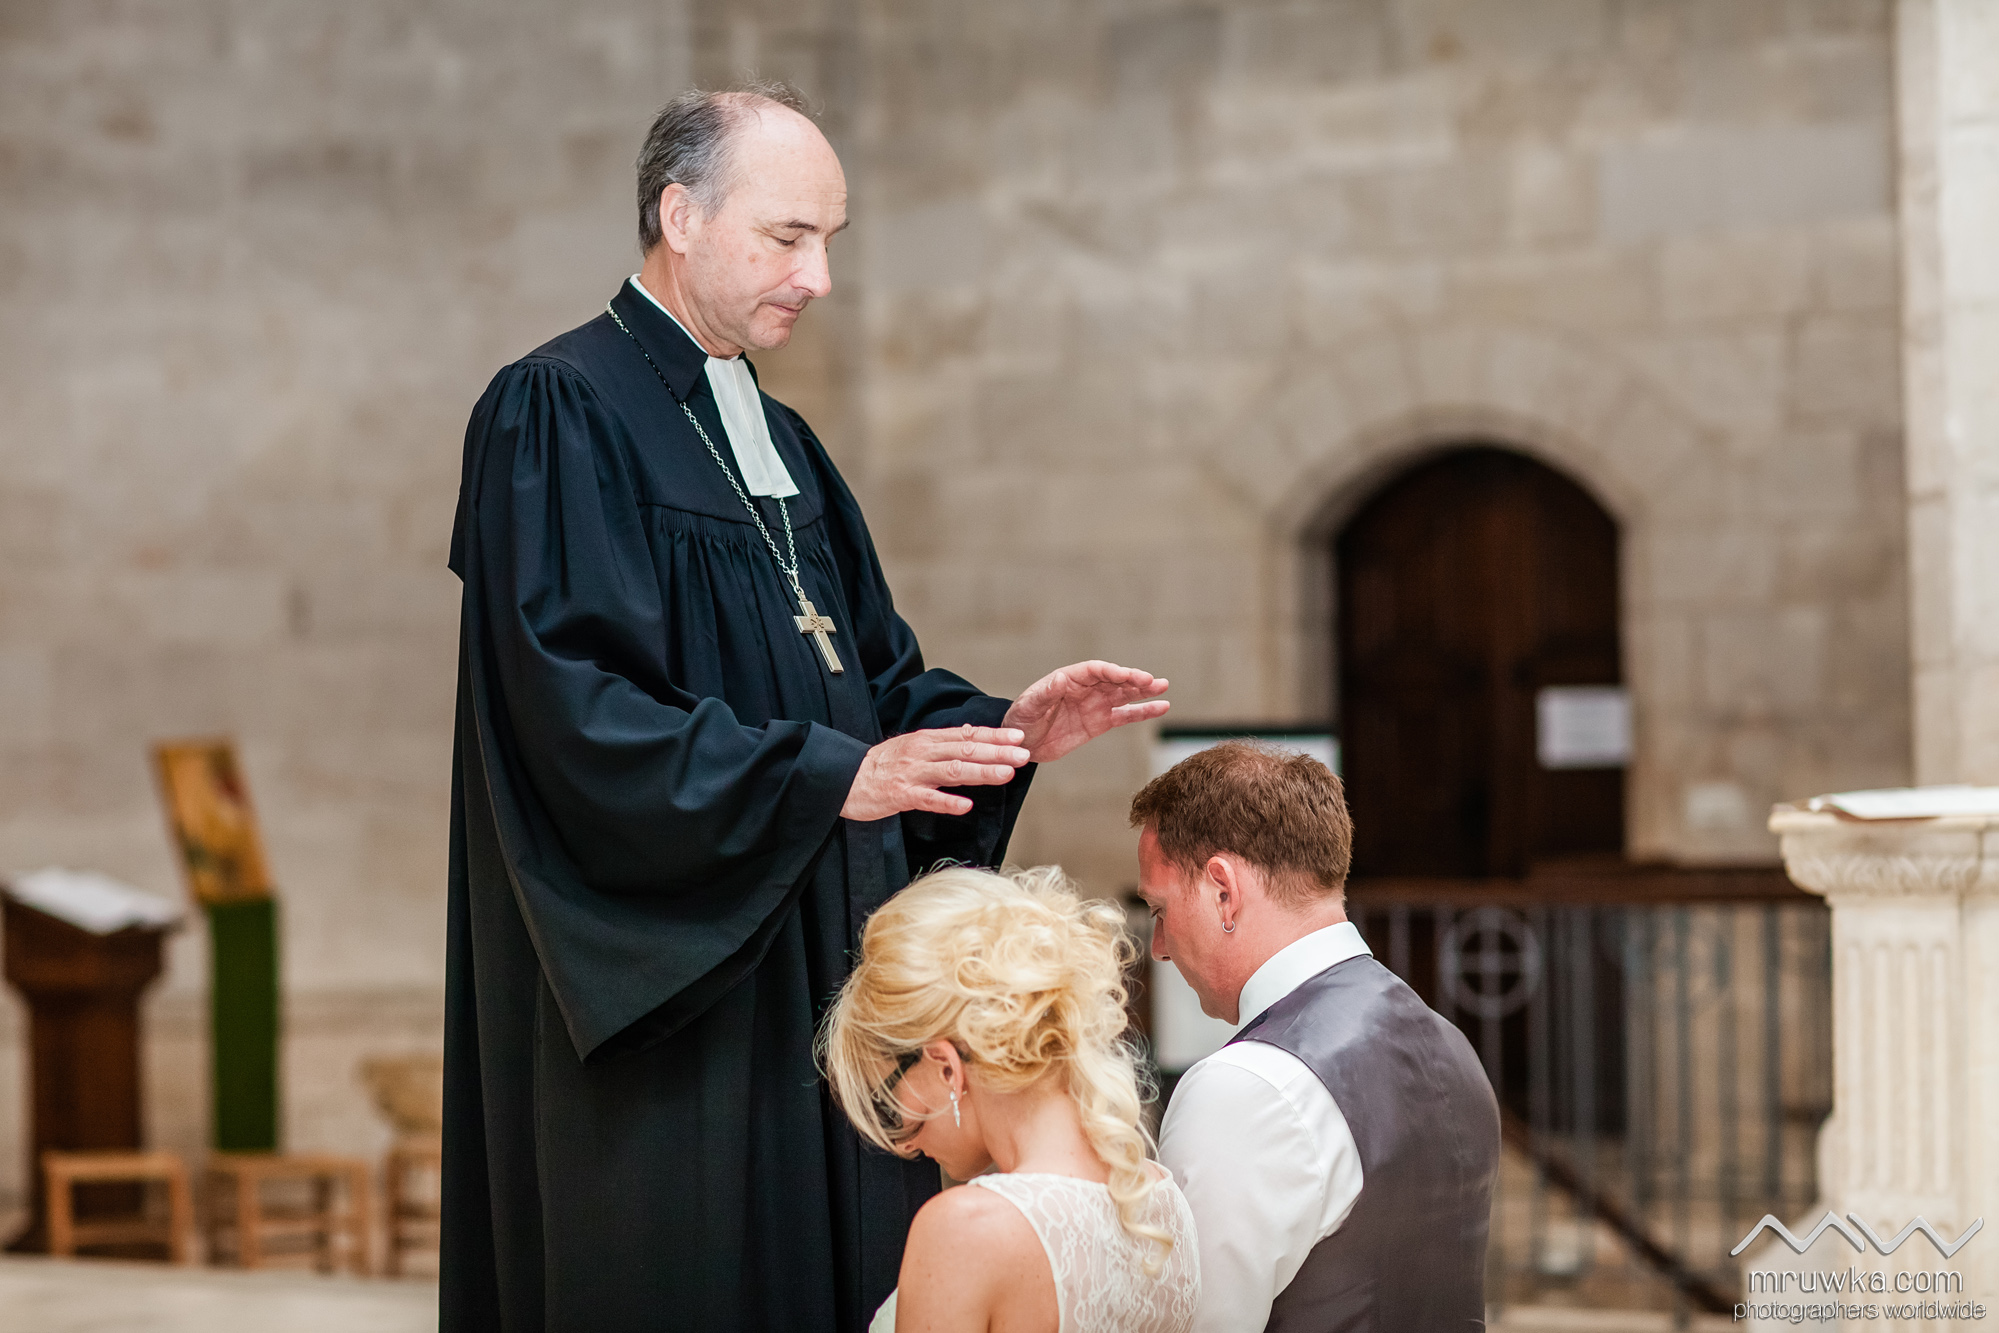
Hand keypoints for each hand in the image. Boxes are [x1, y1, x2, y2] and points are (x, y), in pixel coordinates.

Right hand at [840, 726, 1031, 821]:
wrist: (844, 777)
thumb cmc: (882, 764)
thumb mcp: (914, 746)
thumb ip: (943, 742)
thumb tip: (972, 732)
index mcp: (928, 740)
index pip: (967, 734)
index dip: (995, 735)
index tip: (1019, 736)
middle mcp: (923, 752)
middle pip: (965, 750)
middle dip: (997, 752)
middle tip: (1023, 755)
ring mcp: (912, 773)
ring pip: (952, 771)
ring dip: (981, 772)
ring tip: (1005, 774)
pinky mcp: (900, 795)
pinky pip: (927, 799)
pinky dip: (947, 802)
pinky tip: (966, 806)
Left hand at [1002, 661, 1169, 763]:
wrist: (1022, 743)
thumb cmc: (1020, 719)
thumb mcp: (1029, 705)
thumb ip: (1045, 693)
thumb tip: (1060, 679)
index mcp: (1069, 679)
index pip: (1095, 671)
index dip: (1112, 672)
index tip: (1127, 676)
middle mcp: (1086, 688)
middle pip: (1114, 679)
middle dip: (1133, 679)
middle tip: (1152, 681)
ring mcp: (1096, 704)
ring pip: (1125, 694)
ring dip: (1144, 691)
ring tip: (1163, 686)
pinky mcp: (1100, 722)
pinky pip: (1125, 715)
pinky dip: (1143, 711)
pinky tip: (1161, 707)